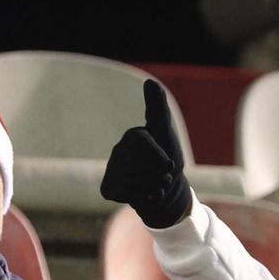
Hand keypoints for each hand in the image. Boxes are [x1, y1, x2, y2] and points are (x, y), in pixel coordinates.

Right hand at [100, 81, 191, 228]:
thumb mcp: (167, 135)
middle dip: (159, 176)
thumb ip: (158, 110)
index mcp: (134, 136)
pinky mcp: (108, 187)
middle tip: (165, 179)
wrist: (165, 192)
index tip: (170, 166)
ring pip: (132, 181)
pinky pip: (123, 193)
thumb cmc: (168, 161)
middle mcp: (119, 150)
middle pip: (139, 164)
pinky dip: (140, 197)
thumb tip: (150, 82)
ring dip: (153, 188)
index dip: (158, 157)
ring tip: (158, 188)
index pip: (141, 142)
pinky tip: (145, 194)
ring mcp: (112, 169)